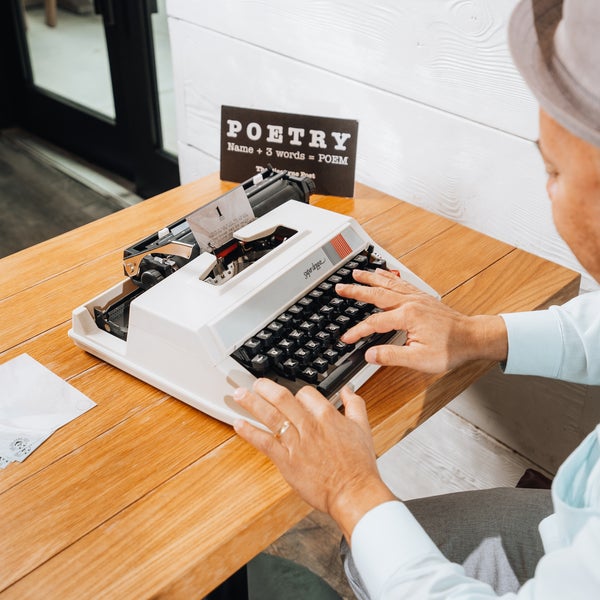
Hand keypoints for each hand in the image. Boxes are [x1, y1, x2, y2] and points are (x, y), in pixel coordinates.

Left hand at [233, 379, 394, 540]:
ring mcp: (296, 442)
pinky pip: (264, 442)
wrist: (353, 493)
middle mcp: (309, 425)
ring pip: (270, 416)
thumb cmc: (359, 466)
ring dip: (252, 403)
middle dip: (266, 388)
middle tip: (255, 383)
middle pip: (282, 398)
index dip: (297, 393)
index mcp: (327, 415)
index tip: (291, 396)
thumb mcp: (362, 428)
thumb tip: (348, 390)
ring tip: (240, 395)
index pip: (306, 393)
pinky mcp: (287, 460)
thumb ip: (355, 405)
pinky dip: (250, 432)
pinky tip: (239, 424)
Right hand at [336, 269, 507, 371]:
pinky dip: (388, 276)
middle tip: (340, 286)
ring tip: (356, 272)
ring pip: (388, 283)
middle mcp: (410, 302)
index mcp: (407, 317)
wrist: (472, 337)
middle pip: (376, 293)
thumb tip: (370, 354)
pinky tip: (383, 274)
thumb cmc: (450, 349)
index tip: (346, 338)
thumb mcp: (419, 360)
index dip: (357, 331)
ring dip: (370, 278)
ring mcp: (417, 297)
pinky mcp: (423, 297)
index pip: (374, 323)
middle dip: (356, 290)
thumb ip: (391, 356)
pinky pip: (400, 282)